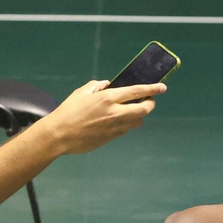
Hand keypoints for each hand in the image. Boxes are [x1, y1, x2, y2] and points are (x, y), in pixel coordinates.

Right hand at [42, 79, 165, 155]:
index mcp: (108, 98)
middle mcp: (115, 112)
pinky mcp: (111, 138)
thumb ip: (97, 86)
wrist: (60, 135)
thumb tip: (108, 85)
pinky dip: (126, 124)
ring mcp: (115, 127)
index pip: (136, 91)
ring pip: (137, 121)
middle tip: (148, 100)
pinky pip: (126, 129)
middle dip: (150, 104)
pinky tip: (117, 120)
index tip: (163, 87)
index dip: (152, 89)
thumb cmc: (68, 111)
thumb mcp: (81, 93)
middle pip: (144, 109)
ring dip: (138, 116)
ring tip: (130, 111)